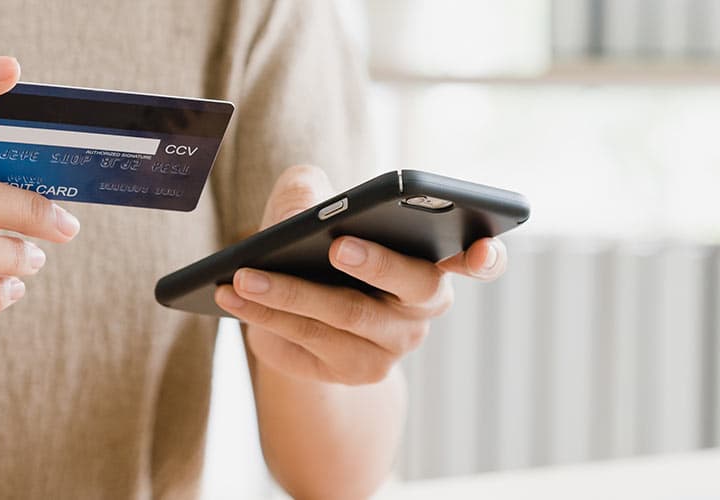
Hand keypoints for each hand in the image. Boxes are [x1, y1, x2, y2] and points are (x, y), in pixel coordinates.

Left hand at [214, 166, 506, 384]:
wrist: (300, 316)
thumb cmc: (316, 245)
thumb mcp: (310, 207)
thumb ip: (309, 191)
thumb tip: (304, 204)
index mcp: (435, 260)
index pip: (481, 261)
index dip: (487, 256)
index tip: (481, 246)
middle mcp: (422, 308)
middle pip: (413, 286)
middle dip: (378, 263)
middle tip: (339, 246)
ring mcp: (390, 346)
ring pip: (344, 316)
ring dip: (289, 292)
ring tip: (245, 274)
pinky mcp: (351, 371)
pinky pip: (306, 340)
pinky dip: (265, 314)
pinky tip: (232, 294)